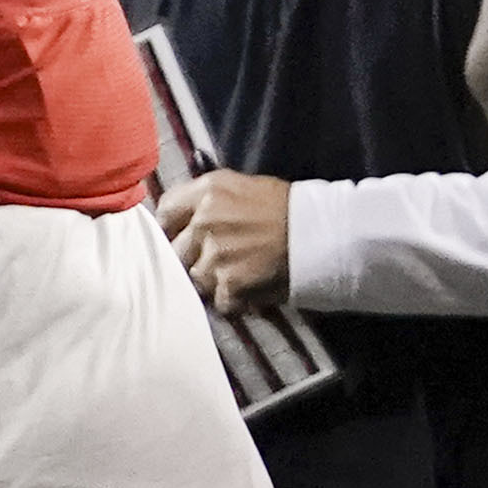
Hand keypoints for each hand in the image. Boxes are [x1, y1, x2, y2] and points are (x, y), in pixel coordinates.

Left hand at [160, 169, 293, 309]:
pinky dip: (233, 299)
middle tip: (219, 258)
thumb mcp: (242, 187)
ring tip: (240, 271)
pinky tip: (251, 286)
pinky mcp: (229, 285)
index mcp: (208, 192)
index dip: (172, 227)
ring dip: (213, 280)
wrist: (322, 235)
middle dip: (192, 256)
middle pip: (176, 250)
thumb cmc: (286, 209)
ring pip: (195, 278)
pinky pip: (218, 300)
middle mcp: (205, 221)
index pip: (166, 211)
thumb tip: (180, 216)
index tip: (181, 235)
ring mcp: (215, 256)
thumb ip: (205, 199)